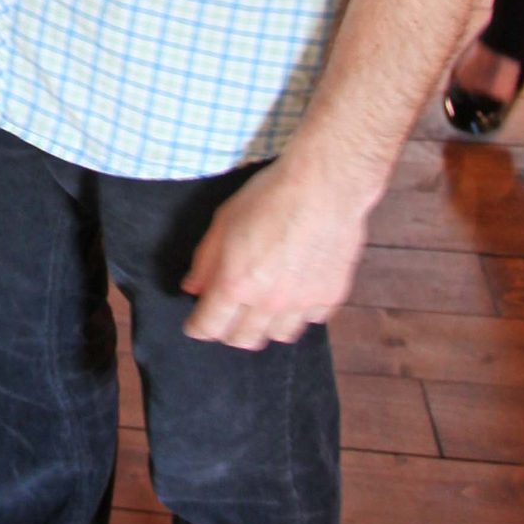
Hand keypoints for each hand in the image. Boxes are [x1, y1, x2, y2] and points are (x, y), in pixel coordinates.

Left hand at [181, 150, 376, 349]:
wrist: (325, 184)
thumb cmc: (271, 195)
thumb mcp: (224, 220)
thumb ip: (205, 260)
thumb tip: (193, 288)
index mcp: (236, 283)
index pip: (209, 327)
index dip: (198, 327)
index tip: (197, 323)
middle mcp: (269, 301)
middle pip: (243, 339)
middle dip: (228, 331)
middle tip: (228, 315)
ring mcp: (302, 302)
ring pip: (278, 336)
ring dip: (265, 326)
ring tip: (262, 307)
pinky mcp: (330, 296)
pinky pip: (310, 320)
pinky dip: (299, 313)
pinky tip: (295, 293)